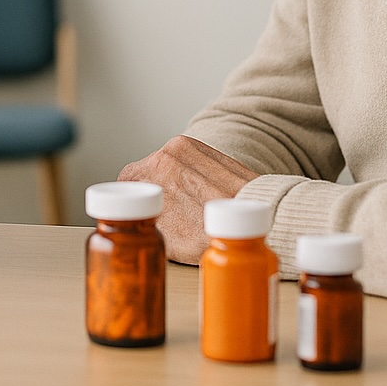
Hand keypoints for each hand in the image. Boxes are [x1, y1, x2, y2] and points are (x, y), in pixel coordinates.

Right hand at [118, 135, 256, 262]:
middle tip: (166, 216)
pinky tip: (201, 200)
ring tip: (187, 209)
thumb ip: (143, 220)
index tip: (138, 213)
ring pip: (171, 167)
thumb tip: (134, 221)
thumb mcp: (166, 237)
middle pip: (150, 171)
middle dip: (154, 192)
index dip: (130, 200)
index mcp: (159, 165)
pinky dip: (192, 180)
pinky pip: (191, 165)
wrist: (259, 219)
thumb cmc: (214, 232)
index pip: (127, 179)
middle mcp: (175, 148)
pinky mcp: (213, 152)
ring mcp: (195, 147)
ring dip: (174, 184)